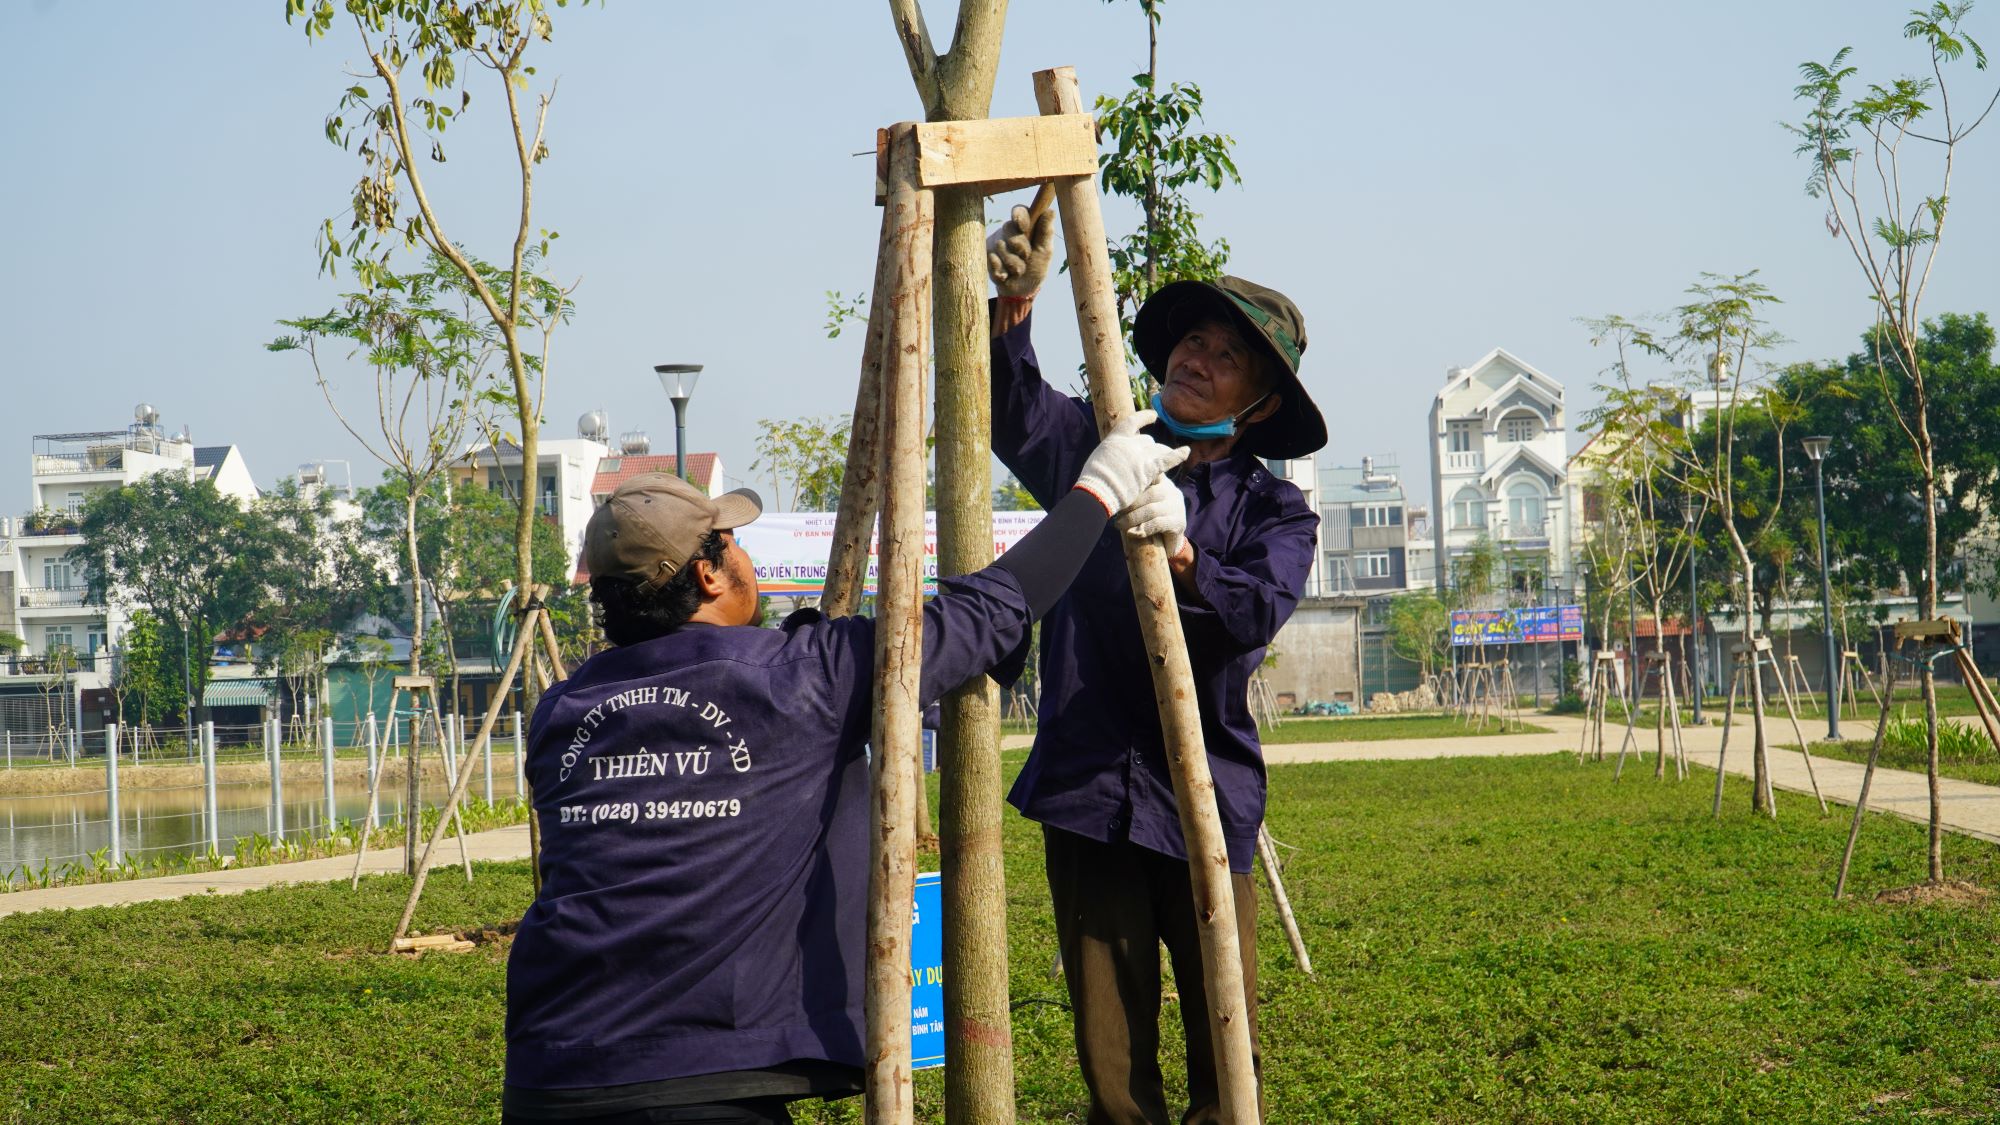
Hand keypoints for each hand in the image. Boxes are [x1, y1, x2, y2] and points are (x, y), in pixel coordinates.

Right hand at [986, 201, 1056, 296]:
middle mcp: (1009, 230)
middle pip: (1009, 228)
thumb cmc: (1036, 267)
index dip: (1019, 216)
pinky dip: (1002, 271)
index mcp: (1025, 225)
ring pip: (1001, 246)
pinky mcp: (986, 255)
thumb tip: (1050, 211)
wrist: (1021, 291)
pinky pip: (992, 259)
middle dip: (1020, 246)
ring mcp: (996, 242)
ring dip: (1013, 263)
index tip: (1023, 227)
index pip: (1020, 210)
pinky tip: (1006, 275)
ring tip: (1018, 270)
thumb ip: (1046, 232)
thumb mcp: (1045, 251)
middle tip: (1026, 257)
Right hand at [1072, 411, 1190, 517]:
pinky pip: (1167, 459)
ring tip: (1168, 455)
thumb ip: (1110, 454)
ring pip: (1158, 449)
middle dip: (1151, 447)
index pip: (1132, 422)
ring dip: (1163, 453)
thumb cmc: (1093, 481)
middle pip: (1147, 440)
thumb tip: (1114, 458)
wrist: (1097, 492)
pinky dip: (1178, 455)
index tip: (1153, 415)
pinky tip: (1186, 451)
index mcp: (1115, 439)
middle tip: (1153, 454)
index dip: (1144, 417)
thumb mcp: (1098, 459)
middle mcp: (1130, 444)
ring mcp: (1140, 456)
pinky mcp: (1148, 469)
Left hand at [1114, 476, 1186, 556]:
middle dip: (1129, 504)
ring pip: (1152, 509)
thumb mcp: (1137, 503)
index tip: (1119, 480)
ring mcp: (1177, 506)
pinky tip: (1132, 533)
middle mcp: (1171, 490)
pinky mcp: (1179, 523)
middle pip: (1149, 493)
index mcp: (1160, 481)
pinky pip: (1158, 523)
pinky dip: (1143, 529)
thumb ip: (1129, 494)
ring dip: (1132, 518)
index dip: (1136, 475)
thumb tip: (1107, 489)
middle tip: (1114, 511)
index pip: (1150, 472)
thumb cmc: (1145, 520)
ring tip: (1119, 524)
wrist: (1166, 543)